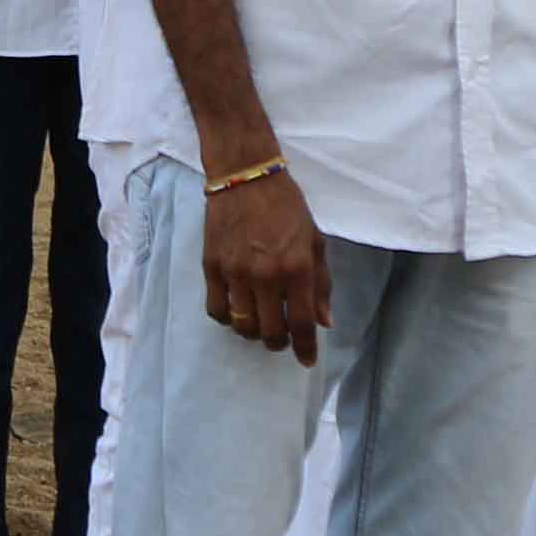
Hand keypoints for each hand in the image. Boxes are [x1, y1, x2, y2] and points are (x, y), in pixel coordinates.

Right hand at [199, 160, 328, 360]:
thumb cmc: (286, 206)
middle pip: (270, 332)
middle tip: (281, 339)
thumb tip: (323, 321)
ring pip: (242, 325)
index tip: (307, 360)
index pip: (301, 324)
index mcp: (297, 268)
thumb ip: (321, 283)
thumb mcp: (314, 241)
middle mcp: (266, 275)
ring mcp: (235, 272)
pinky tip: (236, 312)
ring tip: (259, 325)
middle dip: (279, 343)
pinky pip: (216, 309)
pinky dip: (227, 318)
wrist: (245, 175)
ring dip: (253, 333)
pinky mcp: (212, 266)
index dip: (305, 349)